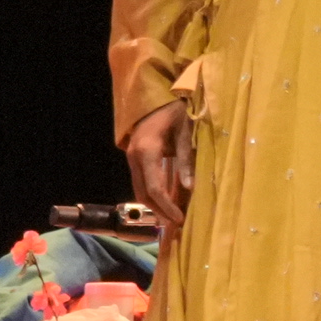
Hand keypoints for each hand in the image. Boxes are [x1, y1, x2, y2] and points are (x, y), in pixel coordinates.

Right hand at [125, 104, 194, 230]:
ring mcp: (131, 158)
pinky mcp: (134, 158)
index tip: (180, 219)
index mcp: (147, 151)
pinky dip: (152, 194)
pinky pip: (140, 182)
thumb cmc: (174, 111)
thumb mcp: (185, 132)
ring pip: (139, 190)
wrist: (155, 96)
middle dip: (159, 211)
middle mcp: (134, 157)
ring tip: (172, 217)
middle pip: (143, 193)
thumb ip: (186, 160)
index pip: (155, 188)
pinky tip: (165, 201)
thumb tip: (189, 187)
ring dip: (154, 205)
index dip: (167, 206)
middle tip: (176, 224)